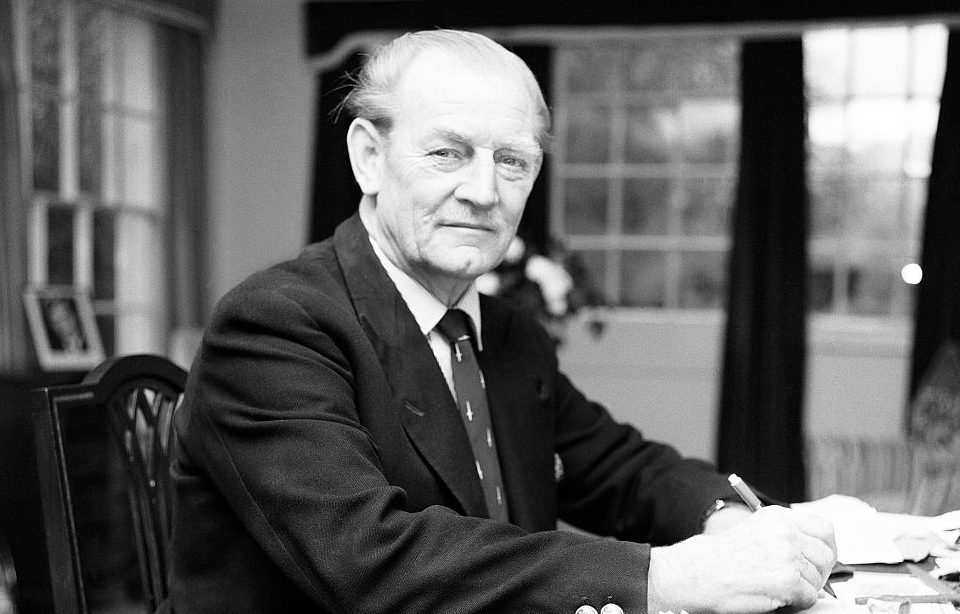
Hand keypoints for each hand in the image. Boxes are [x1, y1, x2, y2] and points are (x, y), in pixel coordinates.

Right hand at [647, 505, 836, 613]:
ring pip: (818, 580)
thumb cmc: (718, 558)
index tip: (819, 561)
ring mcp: (787, 555)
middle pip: (827, 556)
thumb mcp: (755, 531)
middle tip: (799, 581)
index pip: (825, 530)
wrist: (695, 573)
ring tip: (779, 589)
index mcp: (778, 517)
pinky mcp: (787, 580)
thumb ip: (784, 536)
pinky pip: (809, 598)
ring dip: (803, 589)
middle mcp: (785, 532)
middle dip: (817, 573)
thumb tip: (813, 552)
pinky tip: (776, 598)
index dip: (825, 549)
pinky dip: (796, 603)